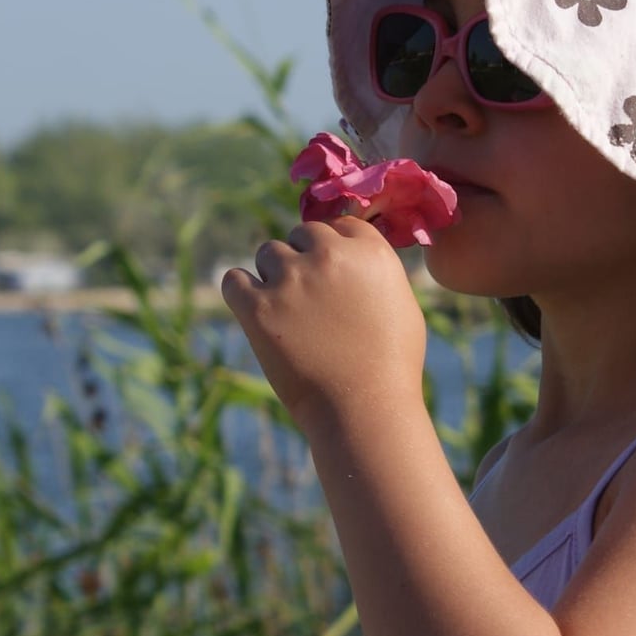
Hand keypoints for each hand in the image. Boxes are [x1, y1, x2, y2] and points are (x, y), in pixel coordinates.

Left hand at [221, 216, 427, 433]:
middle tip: (309, 299)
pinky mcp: (258, 307)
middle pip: (301, 234)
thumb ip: (375, 270)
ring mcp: (291, 279)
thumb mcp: (401, 304)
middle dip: (303, 258)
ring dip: (275, 276)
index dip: (332, 247)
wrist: (364, 411)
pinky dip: (241, 292)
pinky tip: (254, 311)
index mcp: (369, 251)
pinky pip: (233, 280)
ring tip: (290, 315)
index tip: (330, 273)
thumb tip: (351, 254)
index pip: (340, 224)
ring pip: (268, 253)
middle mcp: (329, 255)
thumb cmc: (391, 367)